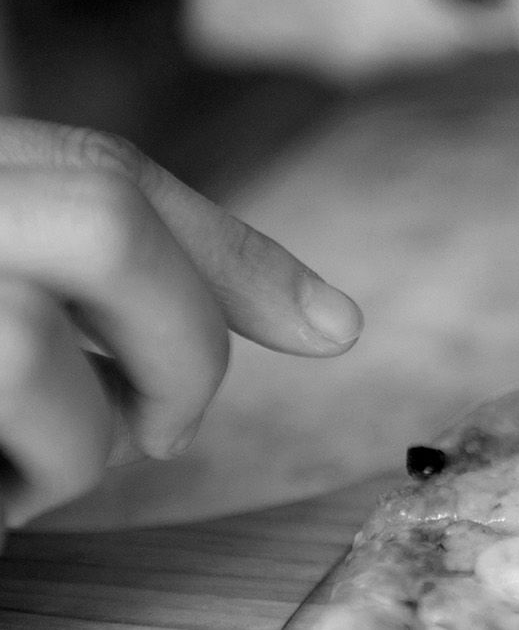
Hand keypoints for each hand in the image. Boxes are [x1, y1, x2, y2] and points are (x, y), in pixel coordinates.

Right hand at [0, 118, 362, 535]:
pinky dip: (5, 496)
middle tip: (168, 435)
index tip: (336, 327)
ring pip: (30, 348)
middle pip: (105, 224)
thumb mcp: (14, 282)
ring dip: (74, 446)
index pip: (110, 170)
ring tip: (23, 484)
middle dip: (180, 344)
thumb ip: (107, 282)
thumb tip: (333, 321)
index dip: (236, 253)